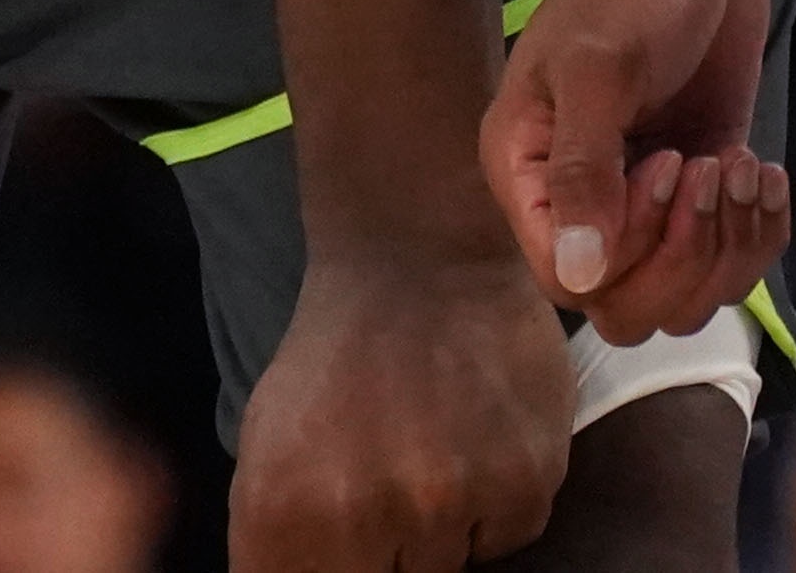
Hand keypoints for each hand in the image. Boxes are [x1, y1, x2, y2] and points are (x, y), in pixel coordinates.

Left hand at [230, 240, 573, 572]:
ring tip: (429, 453)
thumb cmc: (336, 356)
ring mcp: (451, 500)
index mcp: (286, 509)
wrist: (421, 254)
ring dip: (440, 534)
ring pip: (448, 572)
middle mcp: (367, 513)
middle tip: (388, 487)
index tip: (354, 548)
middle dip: (387, 558)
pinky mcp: (525, 484)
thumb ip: (282, 548)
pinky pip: (506, 541)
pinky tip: (476, 440)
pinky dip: (492, 509)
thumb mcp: (270, 451)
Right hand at [483, 0, 789, 342]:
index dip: (628, 252)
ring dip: (727, 246)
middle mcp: (580, 205)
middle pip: (628, 308)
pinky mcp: (702, 193)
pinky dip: (760, 234)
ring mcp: (646, 205)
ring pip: (684, 299)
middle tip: (706, 169)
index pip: (568, 280)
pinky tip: (765, 169)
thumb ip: (584, 172)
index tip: (665, 167)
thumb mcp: (598, 69)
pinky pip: (731, 264)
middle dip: (685, 259)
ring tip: (740, 164)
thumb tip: (578, 275)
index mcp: (529, 175)